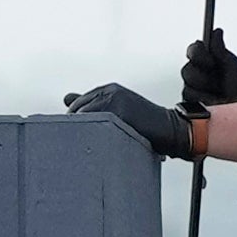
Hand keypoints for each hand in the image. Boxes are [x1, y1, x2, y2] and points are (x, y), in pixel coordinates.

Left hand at [66, 81, 192, 161]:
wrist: (171, 130)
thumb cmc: (145, 125)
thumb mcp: (119, 110)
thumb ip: (93, 104)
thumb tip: (66, 98)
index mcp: (109, 89)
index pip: (78, 104)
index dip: (75, 122)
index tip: (79, 136)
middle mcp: (109, 91)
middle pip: (76, 111)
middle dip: (76, 128)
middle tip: (83, 144)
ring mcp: (114, 100)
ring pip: (82, 118)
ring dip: (82, 133)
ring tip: (91, 146)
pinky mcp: (118, 112)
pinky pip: (94, 125)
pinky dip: (92, 136)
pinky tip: (98, 146)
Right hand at [180, 34, 236, 111]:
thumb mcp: (235, 68)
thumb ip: (222, 51)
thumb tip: (216, 32)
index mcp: (210, 61)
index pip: (194, 50)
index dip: (198, 53)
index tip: (209, 59)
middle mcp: (199, 73)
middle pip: (188, 67)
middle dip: (205, 74)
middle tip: (219, 79)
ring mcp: (193, 88)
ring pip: (188, 82)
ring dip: (207, 87)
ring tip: (221, 93)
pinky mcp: (190, 102)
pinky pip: (189, 96)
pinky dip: (206, 98)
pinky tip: (216, 101)